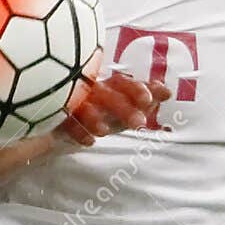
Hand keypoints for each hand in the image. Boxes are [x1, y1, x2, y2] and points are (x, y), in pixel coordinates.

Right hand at [54, 72, 171, 147]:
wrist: (61, 118)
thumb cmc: (98, 108)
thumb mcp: (123, 105)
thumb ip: (145, 97)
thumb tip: (167, 91)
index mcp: (107, 87)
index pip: (122, 83)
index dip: (136, 89)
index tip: (148, 100)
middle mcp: (90, 92)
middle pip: (107, 95)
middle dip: (123, 108)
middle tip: (140, 123)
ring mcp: (72, 103)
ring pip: (83, 106)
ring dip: (95, 117)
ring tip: (104, 132)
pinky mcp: (57, 116)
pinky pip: (66, 121)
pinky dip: (77, 131)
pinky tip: (89, 141)